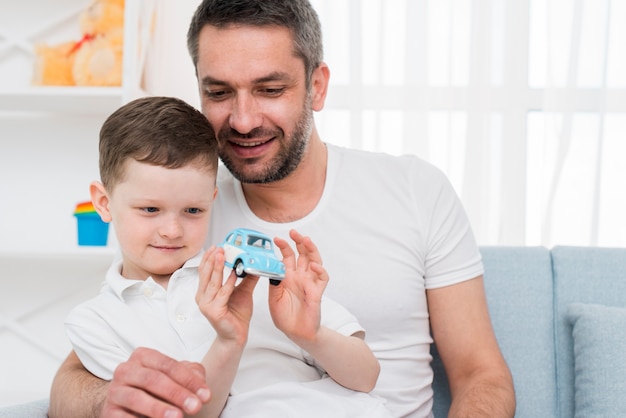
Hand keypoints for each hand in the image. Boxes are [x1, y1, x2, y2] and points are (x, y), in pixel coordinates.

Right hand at [102, 347, 210, 417]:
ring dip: (158, 409)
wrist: (124, 404)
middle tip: (195, 406)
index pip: (168, 365)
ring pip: (136, 398)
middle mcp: (125, 370)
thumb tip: (200, 386)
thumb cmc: (156, 387)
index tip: (206, 395)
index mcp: (143, 356)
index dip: (189, 380)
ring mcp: (115, 391)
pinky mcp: (108, 412)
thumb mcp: (175, 376)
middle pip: (153, 379)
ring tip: (177, 417)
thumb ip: (191, 375)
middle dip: (177, 393)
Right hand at [196, 246, 258, 345]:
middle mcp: (203, 297)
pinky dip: (228, 282)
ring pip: (213, 282)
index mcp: (205, 291)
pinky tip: (234, 274)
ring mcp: (206, 305)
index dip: (209, 257)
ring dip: (217, 267)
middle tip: (219, 247)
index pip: (205, 270)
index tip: (217, 246)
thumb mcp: (242, 291)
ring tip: (222, 254)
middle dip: (212, 259)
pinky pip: (222, 293)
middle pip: (206, 273)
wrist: (236, 336)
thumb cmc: (236, 315)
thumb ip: (246, 278)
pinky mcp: (214, 311)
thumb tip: (254, 262)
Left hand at [269, 229, 328, 343]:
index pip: (288, 256)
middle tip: (294, 232)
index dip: (284, 247)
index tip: (276, 239)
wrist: (296, 333)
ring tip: (306, 241)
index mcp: (288, 276)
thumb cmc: (285, 316)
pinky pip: (322, 278)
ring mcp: (310, 282)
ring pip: (314, 260)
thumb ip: (273, 282)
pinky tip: (313, 265)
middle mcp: (300, 276)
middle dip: (299, 242)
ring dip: (311, 250)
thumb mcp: (274, 297)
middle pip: (303, 254)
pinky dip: (319, 270)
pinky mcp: (317, 291)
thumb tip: (270, 267)